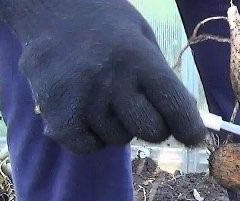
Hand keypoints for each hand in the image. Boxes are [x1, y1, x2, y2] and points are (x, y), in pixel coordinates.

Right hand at [0, 0, 205, 152]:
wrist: (47, 7)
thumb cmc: (104, 25)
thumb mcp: (142, 38)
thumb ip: (162, 79)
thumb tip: (186, 123)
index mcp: (139, 58)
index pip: (176, 107)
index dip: (189, 128)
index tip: (192, 136)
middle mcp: (111, 80)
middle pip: (151, 132)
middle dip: (153, 126)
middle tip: (140, 108)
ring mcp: (82, 99)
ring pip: (119, 140)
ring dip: (118, 127)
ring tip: (104, 99)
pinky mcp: (56, 115)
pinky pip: (87, 146)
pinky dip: (91, 137)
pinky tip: (86, 113)